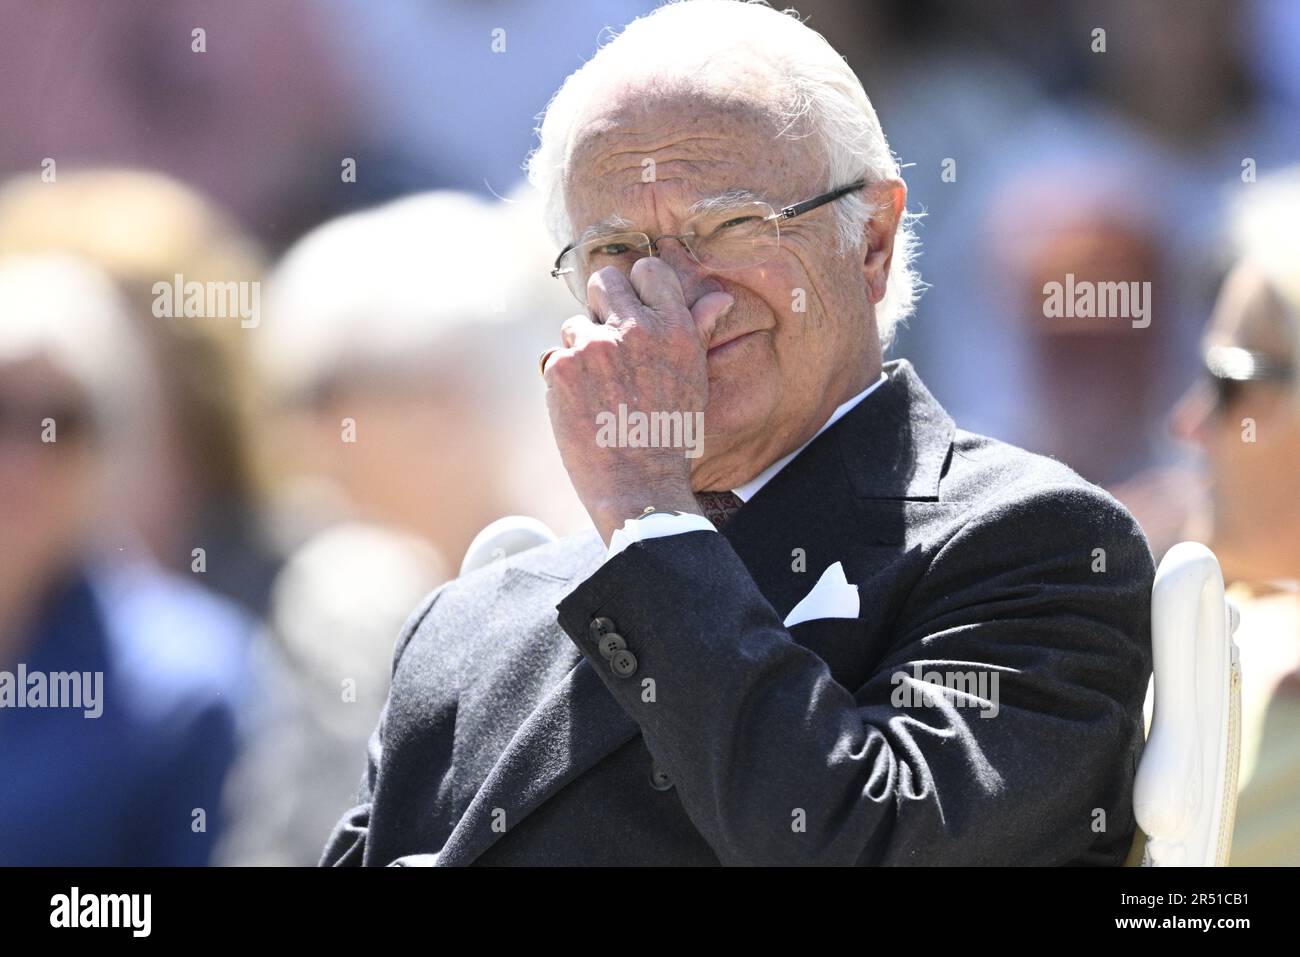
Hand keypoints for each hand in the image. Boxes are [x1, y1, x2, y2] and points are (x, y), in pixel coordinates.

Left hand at [542, 257, 734, 543]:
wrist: (638, 485)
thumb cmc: (671, 435)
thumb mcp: (694, 379)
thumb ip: (698, 331)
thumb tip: (719, 297)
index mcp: (674, 328)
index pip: (648, 271)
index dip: (638, 288)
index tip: (634, 310)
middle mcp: (636, 329)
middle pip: (604, 280)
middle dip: (601, 304)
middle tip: (608, 342)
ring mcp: (595, 346)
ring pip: (575, 324)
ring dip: (582, 350)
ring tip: (600, 391)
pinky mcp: (562, 367)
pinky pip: (555, 357)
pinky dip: (563, 380)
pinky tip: (582, 407)